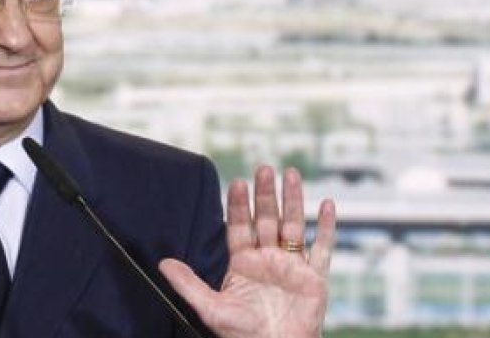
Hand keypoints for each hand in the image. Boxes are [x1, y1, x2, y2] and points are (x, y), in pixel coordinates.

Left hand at [159, 166, 336, 337]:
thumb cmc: (242, 334)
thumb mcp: (210, 307)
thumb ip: (188, 283)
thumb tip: (162, 263)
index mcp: (243, 263)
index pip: (240, 226)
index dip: (239, 205)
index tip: (238, 182)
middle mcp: (267, 260)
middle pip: (267, 219)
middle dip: (266, 194)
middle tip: (264, 168)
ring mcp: (292, 266)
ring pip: (293, 225)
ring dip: (293, 200)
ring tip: (290, 174)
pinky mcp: (314, 278)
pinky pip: (322, 248)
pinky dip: (326, 227)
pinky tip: (327, 205)